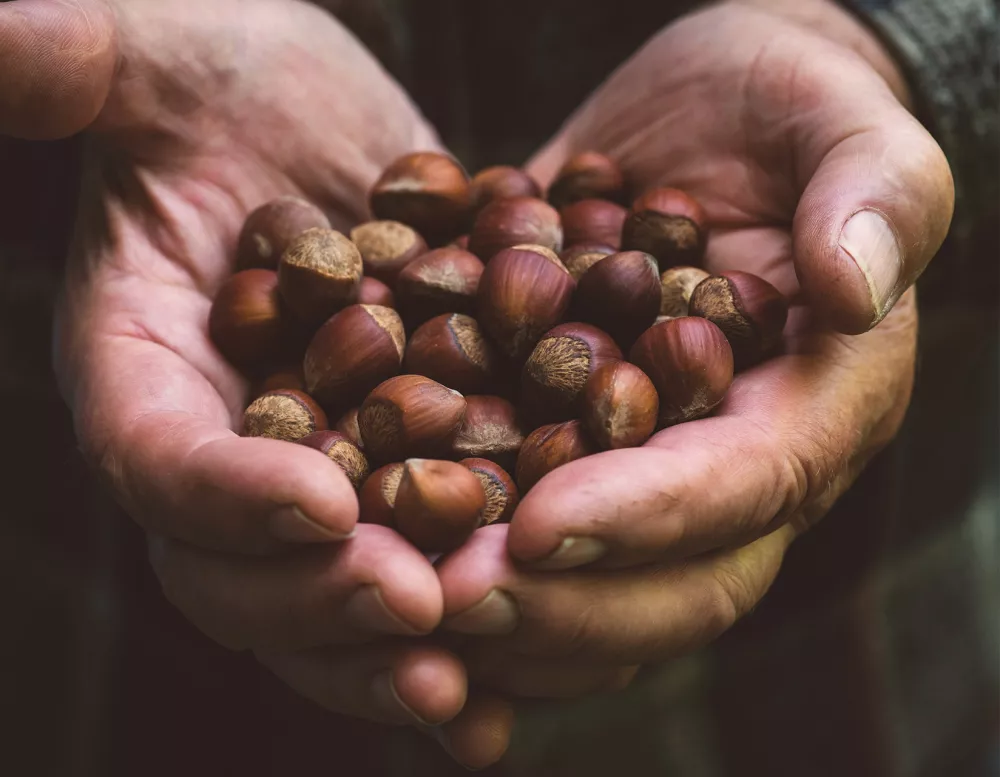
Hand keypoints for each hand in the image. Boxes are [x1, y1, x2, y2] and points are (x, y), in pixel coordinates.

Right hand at [26, 0, 465, 730]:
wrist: (321, 128)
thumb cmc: (227, 80)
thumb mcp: (159, 55)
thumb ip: (77, 62)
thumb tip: (2, 41)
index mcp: (143, 367)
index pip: (157, 454)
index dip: (224, 491)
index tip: (321, 503)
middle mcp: (223, 446)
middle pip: (240, 568)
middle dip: (322, 602)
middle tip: (419, 611)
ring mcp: (311, 475)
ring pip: (328, 601)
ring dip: (390, 657)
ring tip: (469, 688)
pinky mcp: (394, 478)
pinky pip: (413, 578)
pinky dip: (458, 643)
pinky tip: (512, 693)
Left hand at [435, 0, 951, 764]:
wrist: (705, 124)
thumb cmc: (781, 107)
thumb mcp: (840, 120)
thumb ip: (870, 193)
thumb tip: (852, 289)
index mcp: (822, 403)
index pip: (747, 484)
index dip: (649, 517)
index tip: (538, 527)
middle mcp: (744, 467)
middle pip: (679, 584)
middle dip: (566, 605)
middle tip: (447, 600)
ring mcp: (661, 478)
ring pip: (605, 596)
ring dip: (509, 622)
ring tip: (405, 602)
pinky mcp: (585, 460)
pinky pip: (539, 549)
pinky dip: (471, 571)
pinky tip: (388, 565)